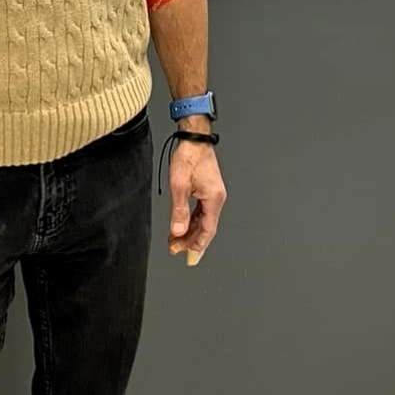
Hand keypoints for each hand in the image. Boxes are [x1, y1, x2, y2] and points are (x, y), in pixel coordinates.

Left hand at [168, 142, 226, 264]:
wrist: (194, 138)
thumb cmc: (189, 156)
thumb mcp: (179, 185)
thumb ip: (179, 210)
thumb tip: (178, 231)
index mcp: (213, 198)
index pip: (207, 230)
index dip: (196, 245)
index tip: (186, 256)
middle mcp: (217, 198)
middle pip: (206, 227)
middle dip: (191, 241)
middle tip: (176, 250)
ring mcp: (214, 194)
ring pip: (203, 220)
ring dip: (190, 231)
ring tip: (176, 241)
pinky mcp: (209, 189)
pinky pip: (202, 211)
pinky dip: (193, 220)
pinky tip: (183, 225)